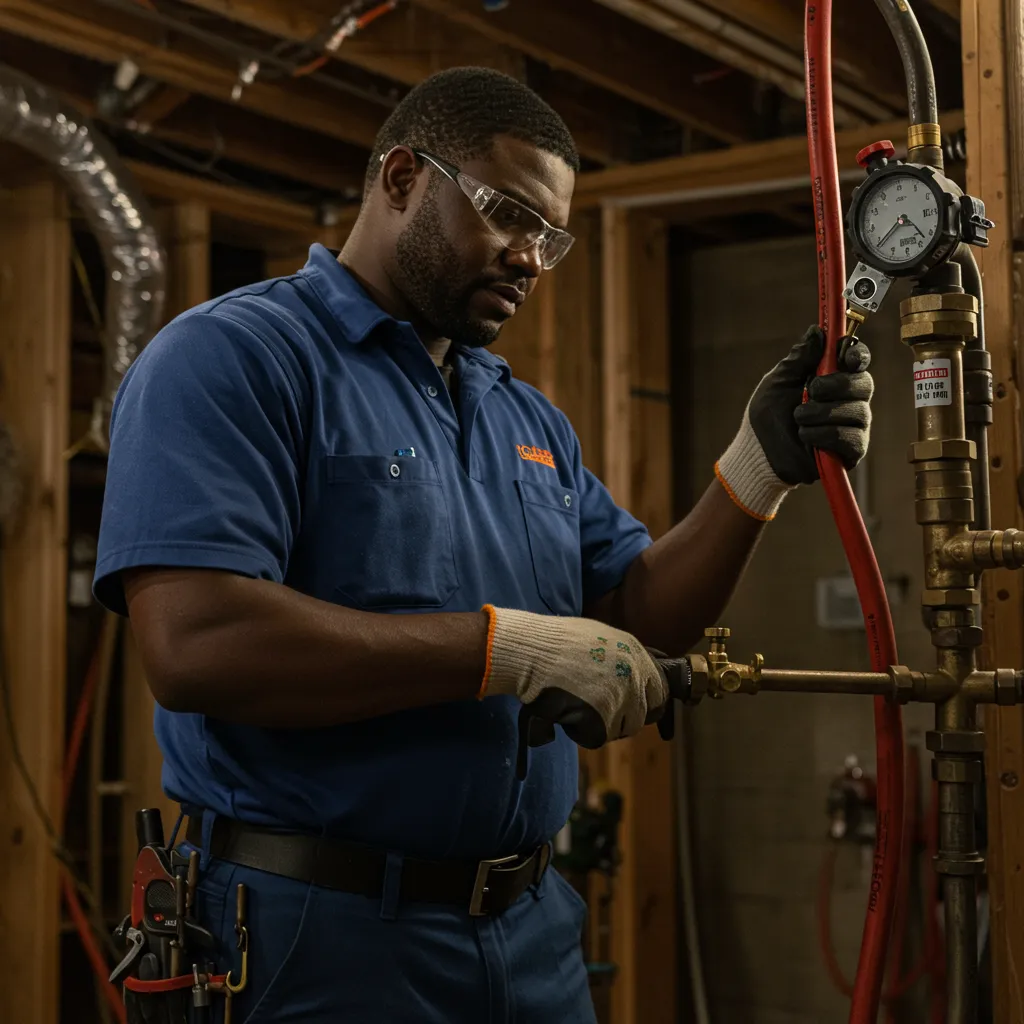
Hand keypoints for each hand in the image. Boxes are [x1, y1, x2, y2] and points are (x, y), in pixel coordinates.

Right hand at [480, 605, 668, 747]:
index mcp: (636, 652)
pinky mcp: (602, 718)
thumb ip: (622, 656)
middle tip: (598, 711)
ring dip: (601, 725)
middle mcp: (635, 675)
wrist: (531, 650)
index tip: (631, 708)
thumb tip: (634, 673)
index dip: (645, 703)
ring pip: (620, 729)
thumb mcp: (599, 636)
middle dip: (623, 718)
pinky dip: (581, 731)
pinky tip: (567, 712)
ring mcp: (620, 698)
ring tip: (577, 705)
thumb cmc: (555, 641)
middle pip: (642, 716)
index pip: (659, 690)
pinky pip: (597, 737)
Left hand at [715, 325, 872, 520]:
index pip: (859, 360)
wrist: (759, 451)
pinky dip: (825, 435)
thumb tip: (816, 331)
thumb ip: (799, 358)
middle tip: (810, 391)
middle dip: (836, 385)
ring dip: (822, 413)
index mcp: (834, 377)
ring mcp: (853, 425)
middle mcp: (850, 399)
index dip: (858, 355)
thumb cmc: (769, 415)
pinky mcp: (851, 450)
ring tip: (798, 418)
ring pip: (857, 411)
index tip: (846, 357)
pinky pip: (851, 438)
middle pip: (864, 383)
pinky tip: (806, 436)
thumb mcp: (779, 381)